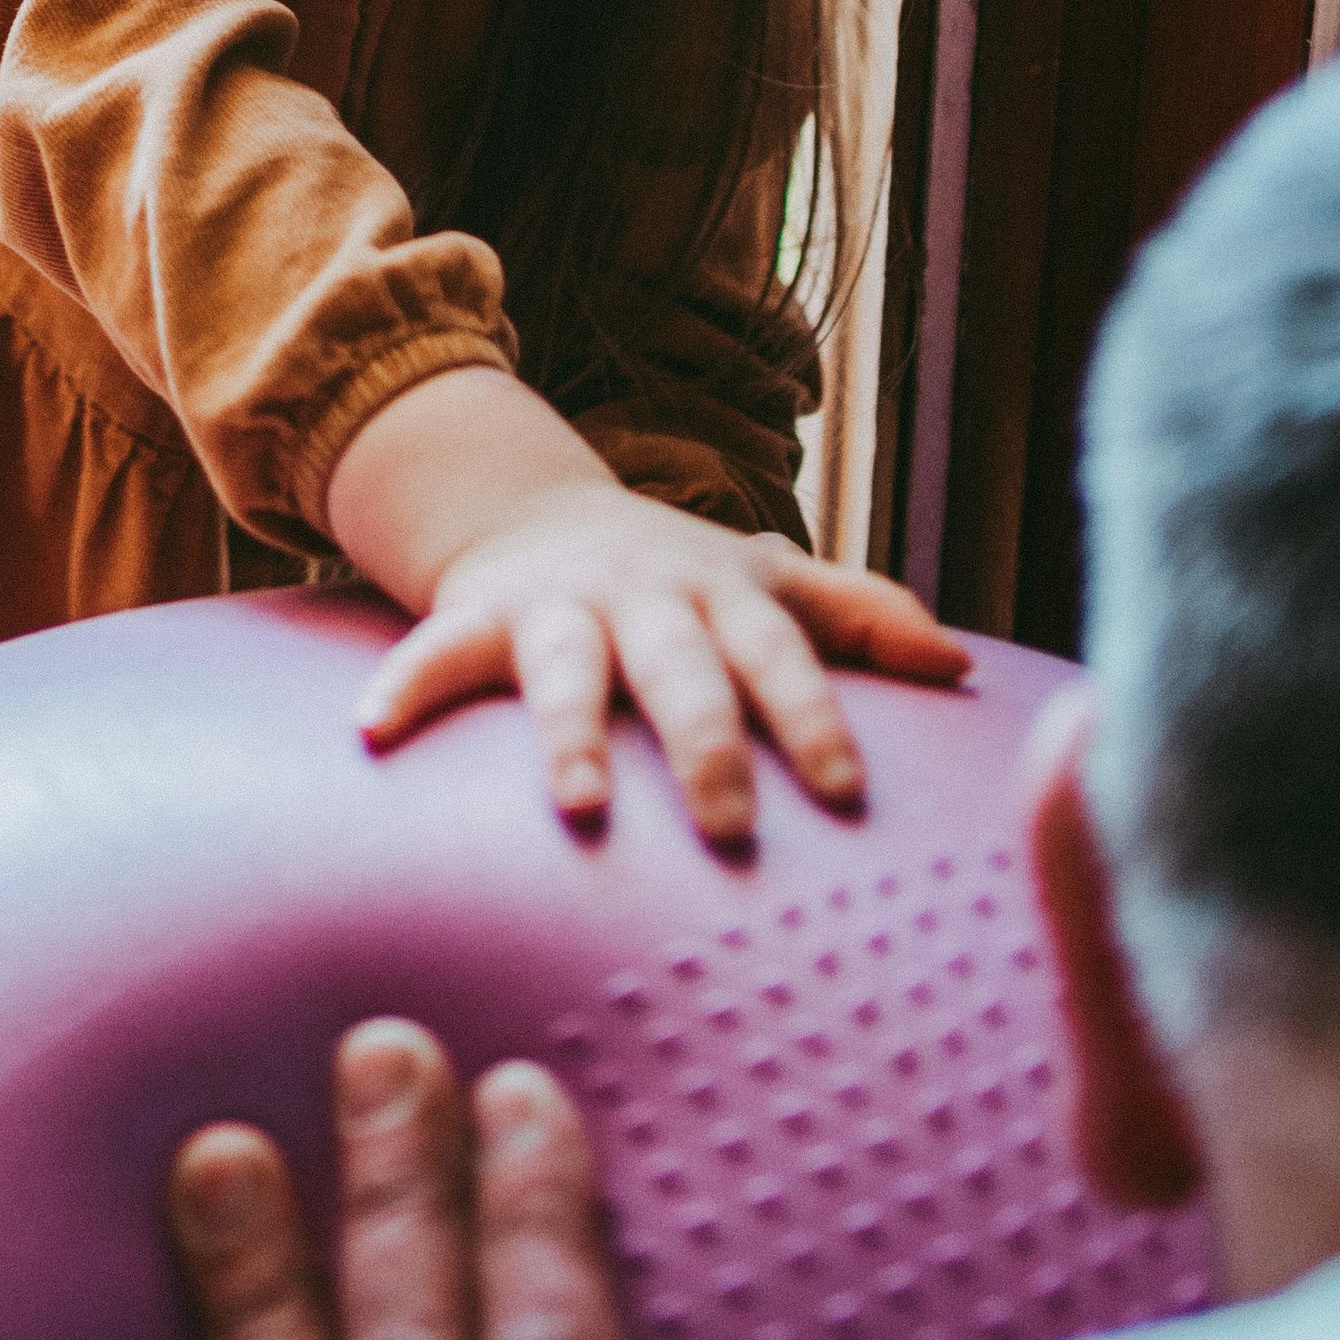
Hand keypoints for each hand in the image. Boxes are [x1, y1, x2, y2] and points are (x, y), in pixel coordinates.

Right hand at [325, 370, 970, 846]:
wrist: (539, 510)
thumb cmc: (682, 579)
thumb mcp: (773, 583)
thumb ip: (862, 618)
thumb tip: (963, 668)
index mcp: (726, 596)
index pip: (783, 655)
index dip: (814, 717)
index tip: (847, 792)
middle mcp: (646, 598)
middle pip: (683, 672)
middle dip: (707, 745)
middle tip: (733, 829)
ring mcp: (559, 606)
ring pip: (567, 667)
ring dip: (575, 732)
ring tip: (584, 804)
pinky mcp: (479, 616)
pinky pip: (437, 652)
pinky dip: (407, 687)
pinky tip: (376, 736)